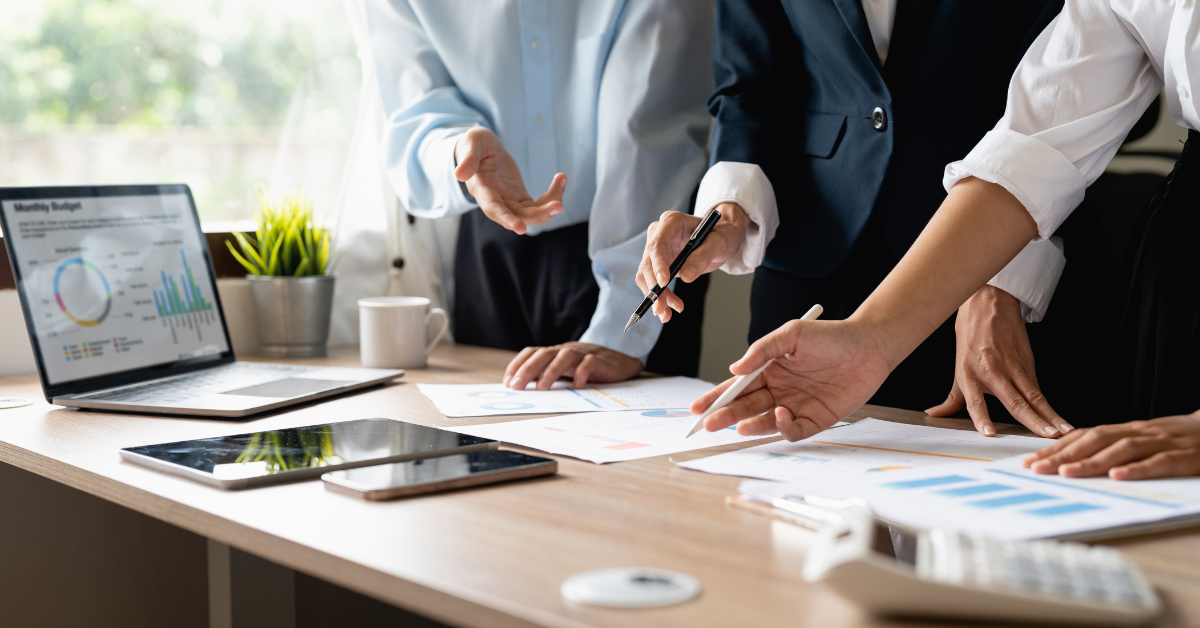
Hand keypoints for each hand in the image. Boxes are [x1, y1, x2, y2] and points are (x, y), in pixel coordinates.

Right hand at [455, 127, 565, 234]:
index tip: (520, 228)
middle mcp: (496, 201)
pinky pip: (539, 204)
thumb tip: (459, 174)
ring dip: (549, 206)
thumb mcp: (471, 144)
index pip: (493, 209)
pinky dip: (552, 195)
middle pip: (518, 216)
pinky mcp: (520, 198)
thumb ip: (468, 158)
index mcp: (482, 189)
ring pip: (531, 214)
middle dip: (538, 215)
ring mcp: (509, 201)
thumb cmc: (474, 145)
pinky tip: (561, 178)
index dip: (506, 219)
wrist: (481, 150)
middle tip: (558, 206)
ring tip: (561, 181)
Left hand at [503, 342, 642, 389]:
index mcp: (556, 352)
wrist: (620, 361)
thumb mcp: (565, 371)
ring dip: (551, 371)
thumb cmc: (587, 368)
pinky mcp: (600, 360)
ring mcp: (584, 353)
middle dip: (528, 369)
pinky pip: (590, 363)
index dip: (518, 365)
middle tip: (517, 386)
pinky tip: (577, 386)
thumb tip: (522, 387)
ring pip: (565, 356)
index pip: (532, 352)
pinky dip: (582, 373)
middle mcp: (567, 350)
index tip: (508, 382)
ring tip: (543, 387)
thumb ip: (546, 375)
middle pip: (544, 354)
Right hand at [635, 202, 747, 322]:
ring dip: (655, 296)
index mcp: (671, 222)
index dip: (657, 265)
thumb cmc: (722, 233)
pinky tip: (668, 308)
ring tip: (667, 313)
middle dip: (654, 287)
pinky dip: (660, 297)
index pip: (657, 244)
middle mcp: (659, 234)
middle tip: (661, 307)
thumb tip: (686, 276)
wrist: (722, 237)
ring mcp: (658, 250)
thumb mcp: (719, 242)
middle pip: (648, 263)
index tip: (664, 283)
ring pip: (647, 276)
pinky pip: (654, 282)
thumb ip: (703, 256)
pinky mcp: (660, 264)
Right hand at [689, 319, 891, 440]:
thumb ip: (761, 350)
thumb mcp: (791, 334)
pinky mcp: (817, 419)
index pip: (736, 387)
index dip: (716, 398)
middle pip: (746, 407)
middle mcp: (779, 390)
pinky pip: (794, 430)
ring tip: (739, 426)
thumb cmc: (830, 336)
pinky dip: (783, 428)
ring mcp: (797, 405)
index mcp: (769, 370)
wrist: (869, 346)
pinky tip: (780, 416)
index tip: (697, 408)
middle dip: (726, 415)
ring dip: (751, 425)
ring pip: (765, 422)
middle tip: (709, 424)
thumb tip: (734, 369)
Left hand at [926, 285, 1071, 438]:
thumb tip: (935, 414)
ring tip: (1061, 431)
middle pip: (1014, 401)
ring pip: (1033, 396)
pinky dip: (1048, 404)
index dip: (981, 418)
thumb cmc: (971, 333)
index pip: (975, 402)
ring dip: (1049, 416)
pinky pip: (1037, 387)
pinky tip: (1058, 418)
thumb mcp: (957, 366)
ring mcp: (1012, 367)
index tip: (989, 433)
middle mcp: (992, 372)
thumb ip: (952, 397)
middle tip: (1047, 438)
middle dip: (1033, 422)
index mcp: (969, 375)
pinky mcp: (1027, 361)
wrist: (989, 302)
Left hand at [1023, 413, 1199, 479]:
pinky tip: (1117, 476)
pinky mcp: (1183, 456)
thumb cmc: (1175, 440)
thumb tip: (1072, 462)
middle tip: (1036, 468)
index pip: (1083, 437)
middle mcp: (1138, 432)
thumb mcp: (1140, 442)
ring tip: (1066, 473)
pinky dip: (1137, 469)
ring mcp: (1160, 442)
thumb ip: (1112, 449)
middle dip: (1062, 455)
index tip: (1029, 461)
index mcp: (1125, 430)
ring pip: (1121, 449)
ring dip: (1091, 461)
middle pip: (1094, 440)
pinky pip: (1157, 462)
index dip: (1055, 448)